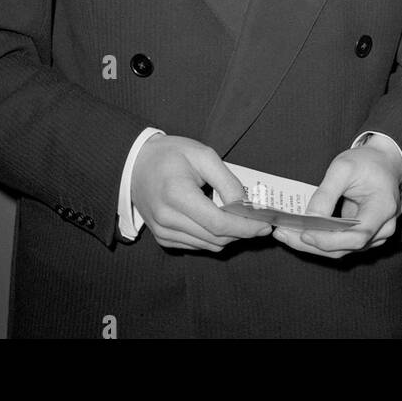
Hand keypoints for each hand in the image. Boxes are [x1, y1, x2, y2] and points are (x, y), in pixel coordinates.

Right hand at [130, 135, 271, 252]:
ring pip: (209, 245)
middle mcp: (167, 219)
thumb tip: (245, 206)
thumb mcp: (203, 156)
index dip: (246, 227)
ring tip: (242, 219)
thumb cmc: (171, 155)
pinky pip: (197, 245)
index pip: (219, 223)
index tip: (266, 225)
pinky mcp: (163, 238)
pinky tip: (220, 221)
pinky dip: (214, 237)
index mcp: (177, 195)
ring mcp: (163, 232)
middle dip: (243, 232)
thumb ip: (227, 181)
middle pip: (216, 238)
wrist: (135, 164)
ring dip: (230, 236)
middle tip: (261, 221)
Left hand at [270, 138, 401, 259]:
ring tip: (284, 234)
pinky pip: (339, 244)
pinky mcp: (362, 236)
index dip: (330, 239)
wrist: (383, 162)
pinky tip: (298, 232)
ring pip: (340, 250)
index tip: (304, 233)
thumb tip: (308, 219)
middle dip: (312, 244)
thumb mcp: (343, 168)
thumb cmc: (366, 162)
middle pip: (345, 248)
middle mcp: (382, 228)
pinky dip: (319, 240)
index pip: (358, 236)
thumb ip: (326, 194)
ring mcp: (374, 235)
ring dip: (311, 245)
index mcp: (383, 209)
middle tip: (282, 234)